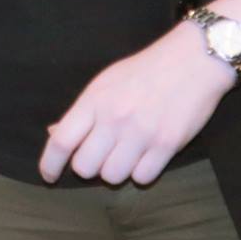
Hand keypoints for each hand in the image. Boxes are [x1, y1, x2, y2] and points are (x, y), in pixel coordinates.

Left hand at [38, 24, 235, 186]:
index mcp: (94, 100)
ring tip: (126, 153)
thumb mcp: (105, 82)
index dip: (49, 164)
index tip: (48, 175)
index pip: (61, 141)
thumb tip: (54, 133)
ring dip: (116, 170)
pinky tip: (146, 156)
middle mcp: (114, 118)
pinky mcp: (167, 145)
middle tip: (100, 155)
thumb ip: (82, 111)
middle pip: (84, 167)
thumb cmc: (145, 70)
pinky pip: (142, 178)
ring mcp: (141, 133)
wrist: (192, 61)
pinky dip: (141, 172)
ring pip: (112, 177)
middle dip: (89, 166)